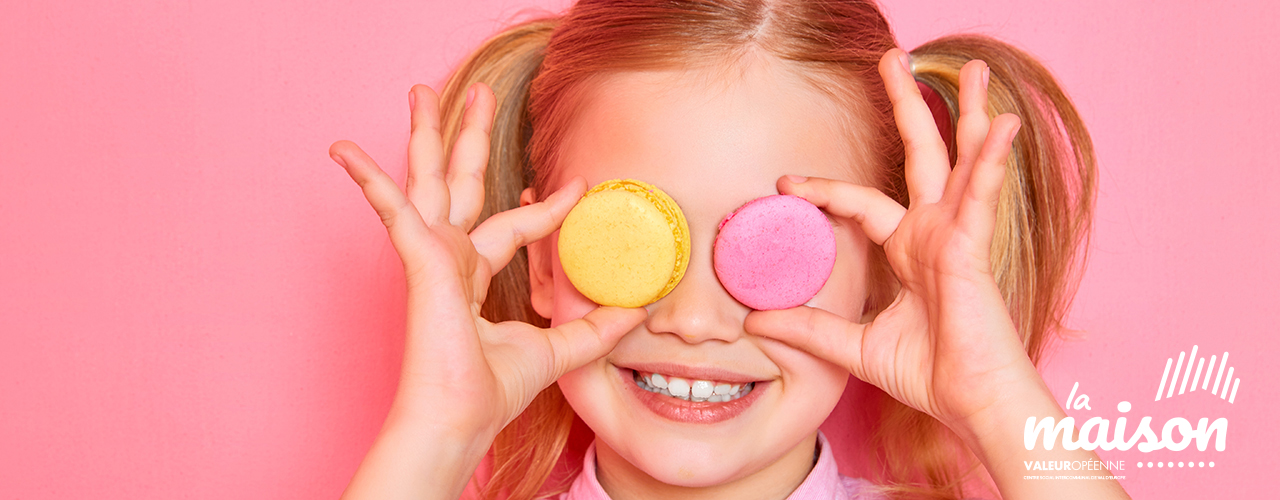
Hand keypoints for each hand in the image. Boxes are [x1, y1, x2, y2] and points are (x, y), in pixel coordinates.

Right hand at [329, 83, 645, 440]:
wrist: (460, 416)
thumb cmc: (492, 392)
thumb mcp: (561, 350)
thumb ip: (597, 326)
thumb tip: (640, 308)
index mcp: (474, 275)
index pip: (513, 225)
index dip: (547, 206)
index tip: (575, 186)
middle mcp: (450, 257)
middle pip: (462, 184)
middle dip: (469, 138)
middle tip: (480, 95)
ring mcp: (431, 254)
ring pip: (428, 179)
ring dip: (425, 133)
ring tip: (420, 92)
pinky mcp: (418, 257)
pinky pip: (391, 206)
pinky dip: (368, 178)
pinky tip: (343, 150)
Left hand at [744, 49, 1038, 432]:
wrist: (969, 404)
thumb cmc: (929, 375)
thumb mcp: (853, 346)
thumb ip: (811, 328)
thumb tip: (757, 319)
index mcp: (909, 249)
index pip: (860, 202)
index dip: (823, 189)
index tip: (785, 183)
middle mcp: (934, 233)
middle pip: (922, 155)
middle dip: (909, 107)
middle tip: (894, 60)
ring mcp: (957, 236)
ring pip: (961, 161)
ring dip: (968, 114)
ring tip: (975, 70)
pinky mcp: (974, 250)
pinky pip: (982, 196)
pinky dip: (991, 161)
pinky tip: (1001, 125)